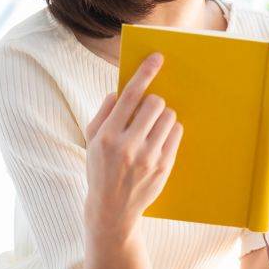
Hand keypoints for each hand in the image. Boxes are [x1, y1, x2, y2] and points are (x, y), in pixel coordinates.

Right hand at [84, 52, 183, 234]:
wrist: (112, 210)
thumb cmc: (100, 168)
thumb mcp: (91, 141)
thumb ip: (104, 113)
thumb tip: (120, 91)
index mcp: (106, 136)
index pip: (129, 96)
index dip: (144, 73)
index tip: (157, 58)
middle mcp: (128, 146)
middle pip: (154, 103)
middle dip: (153, 101)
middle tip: (147, 109)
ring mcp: (148, 158)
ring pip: (169, 117)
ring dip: (162, 116)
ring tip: (151, 128)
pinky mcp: (164, 167)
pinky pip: (176, 133)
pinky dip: (170, 130)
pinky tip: (158, 139)